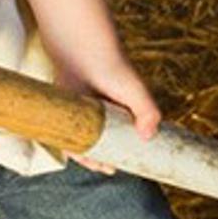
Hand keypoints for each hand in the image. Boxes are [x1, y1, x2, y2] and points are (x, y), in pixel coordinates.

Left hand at [54, 48, 160, 170]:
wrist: (83, 50)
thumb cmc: (113, 67)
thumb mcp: (136, 91)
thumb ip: (148, 112)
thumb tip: (148, 136)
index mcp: (124, 109)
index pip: (125, 137)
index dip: (123, 153)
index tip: (121, 165)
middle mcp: (105, 112)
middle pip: (105, 141)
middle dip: (105, 157)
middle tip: (106, 168)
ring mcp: (86, 110)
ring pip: (86, 138)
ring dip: (87, 153)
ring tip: (92, 164)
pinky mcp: (69, 107)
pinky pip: (69, 130)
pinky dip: (71, 142)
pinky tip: (74, 151)